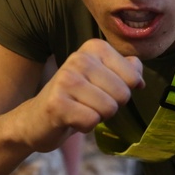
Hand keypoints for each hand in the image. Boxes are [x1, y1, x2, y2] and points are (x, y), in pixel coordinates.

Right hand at [22, 39, 144, 151]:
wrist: (36, 118)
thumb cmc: (75, 98)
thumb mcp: (101, 78)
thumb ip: (125, 71)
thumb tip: (139, 76)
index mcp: (94, 48)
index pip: (133, 77)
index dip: (123, 91)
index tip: (102, 90)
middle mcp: (79, 58)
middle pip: (122, 94)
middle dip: (111, 106)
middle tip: (89, 103)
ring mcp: (66, 80)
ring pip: (109, 109)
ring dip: (97, 116)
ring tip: (80, 110)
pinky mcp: (57, 104)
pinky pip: (91, 121)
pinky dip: (85, 126)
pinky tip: (70, 119)